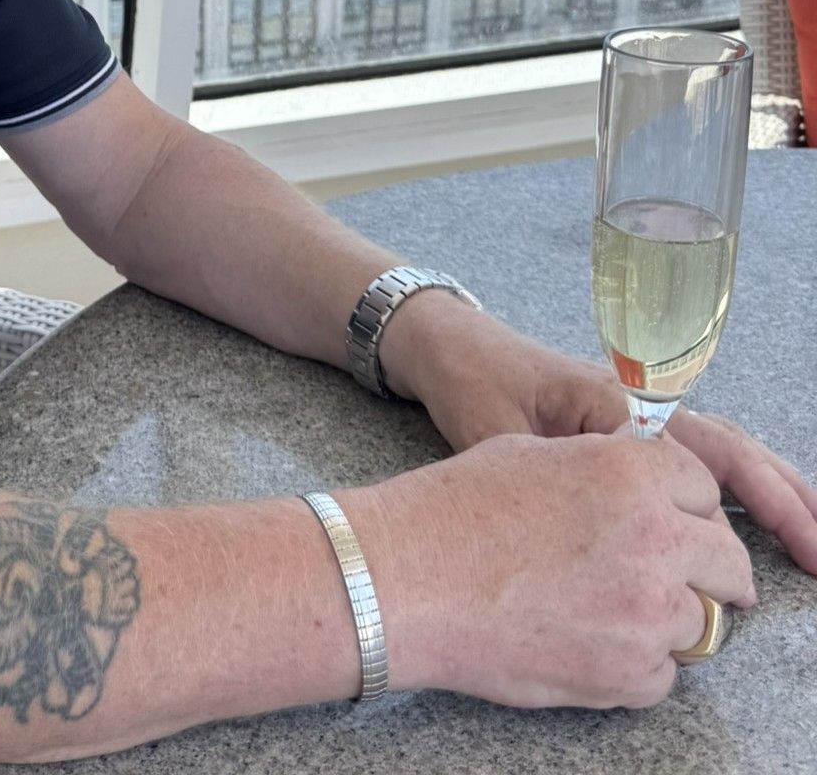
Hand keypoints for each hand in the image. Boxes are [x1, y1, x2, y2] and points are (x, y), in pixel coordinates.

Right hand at [343, 432, 754, 707]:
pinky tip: (583, 639)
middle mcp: (653, 536)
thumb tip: (635, 495)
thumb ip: (600, 472)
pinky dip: (634, 663)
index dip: (684, 504)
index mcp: (626, 469)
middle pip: (726, 561)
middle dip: (704, 569)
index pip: (702, 486)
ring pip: (698, 622)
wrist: (402, 577)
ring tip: (602, 608)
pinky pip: (664, 674)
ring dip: (663, 617)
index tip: (674, 521)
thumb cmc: (450, 509)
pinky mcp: (628, 672)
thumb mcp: (528, 456)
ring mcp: (646, 609)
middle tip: (667, 575)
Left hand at [387, 294, 816, 575]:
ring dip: (771, 490)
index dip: (744, 504)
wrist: (449, 346)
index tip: (780, 551)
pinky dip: (737, 481)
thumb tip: (599, 526)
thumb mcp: (498, 430)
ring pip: (721, 450)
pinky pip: (695, 453)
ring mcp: (635, 411)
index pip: (694, 458)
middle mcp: (637, 403)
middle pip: (728, 450)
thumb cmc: (470, 383)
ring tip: (815, 539)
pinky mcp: (625, 425)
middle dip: (783, 500)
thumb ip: (547, 474)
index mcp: (612, 403)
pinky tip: (761, 516)